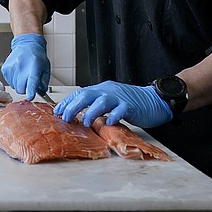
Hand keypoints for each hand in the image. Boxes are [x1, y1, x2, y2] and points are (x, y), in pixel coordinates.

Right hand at [1, 33, 49, 100]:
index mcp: (34, 66)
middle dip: (25, 89)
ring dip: (19, 84)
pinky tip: (18, 73)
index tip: (30, 96)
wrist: (26, 45)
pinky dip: (14, 81)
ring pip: (15, 87)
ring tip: (23, 74)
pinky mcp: (5, 69)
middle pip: (21, 89)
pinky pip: (10, 83)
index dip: (31, 90)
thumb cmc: (37, 56)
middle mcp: (21, 66)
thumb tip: (41, 92)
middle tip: (29, 82)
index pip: (32, 81)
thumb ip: (44, 82)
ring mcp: (12, 67)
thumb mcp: (45, 68)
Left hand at [54, 80, 171, 127]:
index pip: (80, 92)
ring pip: (101, 101)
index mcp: (102, 89)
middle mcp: (108, 91)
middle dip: (73, 106)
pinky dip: (113, 116)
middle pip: (86, 95)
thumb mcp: (110, 100)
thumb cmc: (131, 103)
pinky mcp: (131, 106)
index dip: (68, 102)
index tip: (57, 111)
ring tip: (85, 122)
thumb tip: (79, 114)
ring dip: (90, 112)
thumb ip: (97, 105)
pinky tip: (109, 122)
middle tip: (65, 117)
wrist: (154, 100)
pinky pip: (121, 109)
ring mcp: (120, 98)